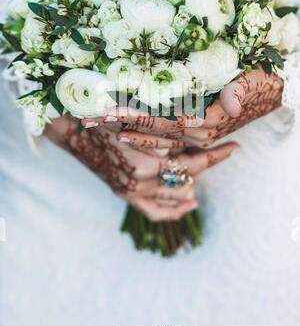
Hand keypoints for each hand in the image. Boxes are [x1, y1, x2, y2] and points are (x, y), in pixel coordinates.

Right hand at [46, 116, 238, 220]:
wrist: (73, 130)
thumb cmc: (104, 114)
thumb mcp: (135, 113)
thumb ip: (166, 125)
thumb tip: (201, 128)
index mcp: (145, 160)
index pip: (192, 162)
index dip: (216, 154)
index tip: (235, 146)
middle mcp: (141, 180)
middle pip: (187, 177)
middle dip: (209, 163)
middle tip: (227, 151)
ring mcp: (132, 190)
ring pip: (175, 195)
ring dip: (193, 181)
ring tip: (206, 165)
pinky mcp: (125, 194)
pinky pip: (154, 211)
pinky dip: (174, 210)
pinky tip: (190, 203)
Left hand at [83, 66, 282, 150]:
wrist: (271, 94)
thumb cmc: (259, 83)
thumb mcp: (251, 83)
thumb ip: (238, 94)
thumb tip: (232, 103)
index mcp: (206, 121)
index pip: (163, 120)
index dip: (136, 116)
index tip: (108, 112)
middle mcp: (196, 134)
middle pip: (152, 131)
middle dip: (120, 125)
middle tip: (87, 120)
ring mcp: (194, 137)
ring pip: (154, 137)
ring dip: (125, 130)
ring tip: (96, 126)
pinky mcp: (195, 134)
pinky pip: (164, 138)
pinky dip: (141, 133)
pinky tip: (121, 129)